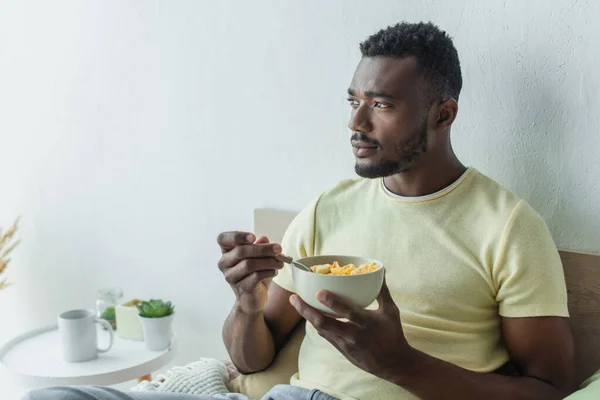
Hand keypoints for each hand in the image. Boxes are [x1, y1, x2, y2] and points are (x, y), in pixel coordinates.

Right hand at [217, 231, 282, 313]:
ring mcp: (231, 277)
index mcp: (227, 252)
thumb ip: (261, 246)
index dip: (236, 236)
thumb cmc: (255, 274)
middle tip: (279, 249)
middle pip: (241, 251)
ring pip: (249, 264)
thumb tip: (264, 239)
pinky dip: (269, 272)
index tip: (253, 237)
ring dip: (269, 261)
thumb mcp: (260, 257)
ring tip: (280, 263)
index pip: (222, 239)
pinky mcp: (241, 288)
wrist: (254, 298)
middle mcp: (224, 263)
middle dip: (263, 249)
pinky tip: (275, 272)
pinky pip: (256, 276)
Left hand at [289, 276, 414, 380]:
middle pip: (324, 323)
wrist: (394, 364)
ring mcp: (346, 345)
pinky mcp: (342, 351)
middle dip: (306, 310)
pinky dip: (317, 324)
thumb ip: (382, 291)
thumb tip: (380, 270)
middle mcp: (354, 335)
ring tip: (297, 303)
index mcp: (367, 323)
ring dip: (308, 316)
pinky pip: (326, 336)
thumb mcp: (390, 311)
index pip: (347, 312)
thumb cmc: (393, 334)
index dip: (332, 302)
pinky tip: (310, 315)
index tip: (318, 292)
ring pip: (321, 330)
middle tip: (293, 298)